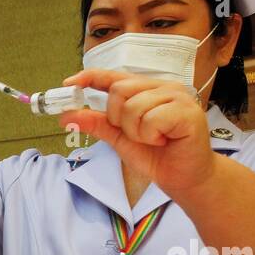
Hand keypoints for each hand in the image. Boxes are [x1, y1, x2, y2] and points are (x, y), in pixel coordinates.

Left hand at [58, 69, 219, 199]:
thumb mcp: (119, 138)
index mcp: (147, 89)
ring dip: (136, 132)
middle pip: (119, 90)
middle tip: (137, 134)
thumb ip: (97, 124)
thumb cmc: (156, 156)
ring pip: (133, 106)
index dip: (90, 77)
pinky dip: (150, 136)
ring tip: (153, 140)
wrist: (183, 178)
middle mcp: (163, 87)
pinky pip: (151, 119)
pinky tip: (163, 141)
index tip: (68, 83)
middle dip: (118, 119)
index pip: (114, 76)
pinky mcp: (187, 111)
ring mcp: (177, 96)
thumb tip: (67, 115)